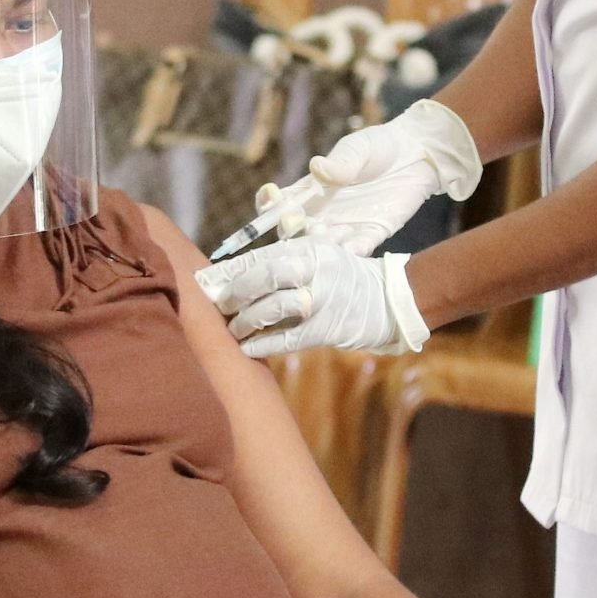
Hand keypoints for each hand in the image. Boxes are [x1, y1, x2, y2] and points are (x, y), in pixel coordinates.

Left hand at [197, 239, 429, 357]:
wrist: (390, 300)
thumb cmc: (346, 278)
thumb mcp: (322, 254)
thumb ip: (287, 257)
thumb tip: (238, 272)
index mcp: (309, 248)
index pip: (261, 256)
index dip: (230, 269)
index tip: (206, 280)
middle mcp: (314, 269)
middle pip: (264, 277)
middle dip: (235, 292)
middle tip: (218, 304)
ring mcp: (321, 299)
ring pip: (272, 308)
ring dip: (246, 320)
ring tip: (232, 330)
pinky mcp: (327, 328)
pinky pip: (287, 338)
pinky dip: (263, 344)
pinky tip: (247, 349)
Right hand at [271, 99, 482, 254]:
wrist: (417, 154)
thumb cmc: (379, 146)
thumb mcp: (358, 148)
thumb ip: (341, 162)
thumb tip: (317, 168)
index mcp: (311, 189)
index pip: (279, 202)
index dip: (269, 205)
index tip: (271, 200)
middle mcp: (322, 212)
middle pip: (294, 231)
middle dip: (291, 231)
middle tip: (297, 224)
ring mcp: (345, 226)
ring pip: (322, 246)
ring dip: (319, 246)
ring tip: (323, 239)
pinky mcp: (371, 234)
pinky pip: (357, 250)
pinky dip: (351, 254)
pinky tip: (348, 253)